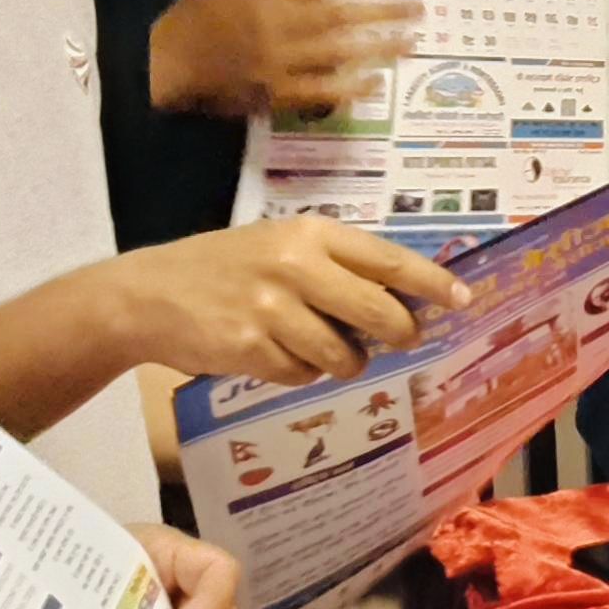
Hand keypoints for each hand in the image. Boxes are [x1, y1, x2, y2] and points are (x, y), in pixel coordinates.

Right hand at [117, 219, 469, 386]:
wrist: (145, 295)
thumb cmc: (223, 267)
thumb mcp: (280, 244)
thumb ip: (335, 264)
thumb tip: (400, 295)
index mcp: (310, 234)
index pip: (388, 259)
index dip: (431, 283)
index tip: (463, 299)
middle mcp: (295, 267)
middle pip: (377, 312)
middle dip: (399, 332)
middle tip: (404, 339)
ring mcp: (270, 310)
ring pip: (342, 353)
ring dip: (345, 360)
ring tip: (327, 349)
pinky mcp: (247, 349)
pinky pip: (300, 374)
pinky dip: (300, 372)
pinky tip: (278, 355)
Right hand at [147, 0, 417, 121]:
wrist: (164, 62)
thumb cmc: (198, 10)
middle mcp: (277, 23)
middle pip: (340, 16)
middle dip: (384, 11)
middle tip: (419, 7)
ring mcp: (276, 61)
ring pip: (336, 53)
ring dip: (376, 48)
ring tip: (410, 41)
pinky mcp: (271, 93)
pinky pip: (317, 91)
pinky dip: (347, 89)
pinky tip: (376, 83)